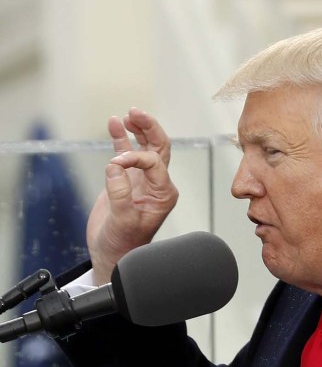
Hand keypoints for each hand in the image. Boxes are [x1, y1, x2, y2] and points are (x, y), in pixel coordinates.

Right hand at [87, 108, 178, 283]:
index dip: (134, 157)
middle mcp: (157, 183)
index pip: (155, 162)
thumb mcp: (123, 221)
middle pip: (159, 147)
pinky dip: (122, 137)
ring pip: (145, 146)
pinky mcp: (127, 179)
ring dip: (138, 129)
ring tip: (127, 114)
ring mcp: (142, 179)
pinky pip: (127, 153)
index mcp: (164, 193)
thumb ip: (120, 194)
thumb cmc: (123, 243)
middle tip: (136, 112)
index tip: (114, 165)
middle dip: (149, 128)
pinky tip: (114, 123)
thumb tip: (114, 167)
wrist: (113, 254)